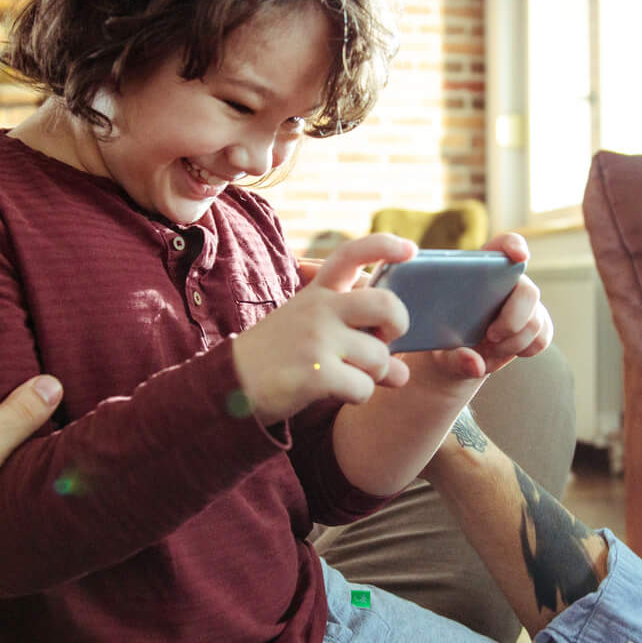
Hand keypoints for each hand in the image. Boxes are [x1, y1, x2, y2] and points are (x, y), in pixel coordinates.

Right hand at [232, 233, 414, 423]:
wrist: (230, 385)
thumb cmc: (279, 357)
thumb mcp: (311, 331)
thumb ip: (356, 339)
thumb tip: (402, 373)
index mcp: (317, 293)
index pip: (351, 254)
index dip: (384, 246)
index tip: (411, 250)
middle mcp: (319, 309)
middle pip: (387, 305)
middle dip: (399, 326)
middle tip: (386, 340)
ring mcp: (317, 339)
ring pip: (380, 357)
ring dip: (373, 375)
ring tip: (347, 377)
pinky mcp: (315, 373)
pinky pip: (364, 387)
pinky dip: (358, 396)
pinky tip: (335, 393)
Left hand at [405, 232, 554, 386]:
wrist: (455, 358)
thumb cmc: (442, 342)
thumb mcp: (439, 350)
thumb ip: (454, 357)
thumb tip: (475, 364)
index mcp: (479, 270)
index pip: (503, 246)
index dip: (514, 246)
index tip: (520, 257)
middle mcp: (507, 282)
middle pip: (528, 290)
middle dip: (514, 318)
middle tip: (490, 336)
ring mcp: (523, 303)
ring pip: (536, 320)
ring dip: (514, 342)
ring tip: (489, 350)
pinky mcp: (535, 324)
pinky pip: (542, 338)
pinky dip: (523, 349)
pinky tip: (500, 352)